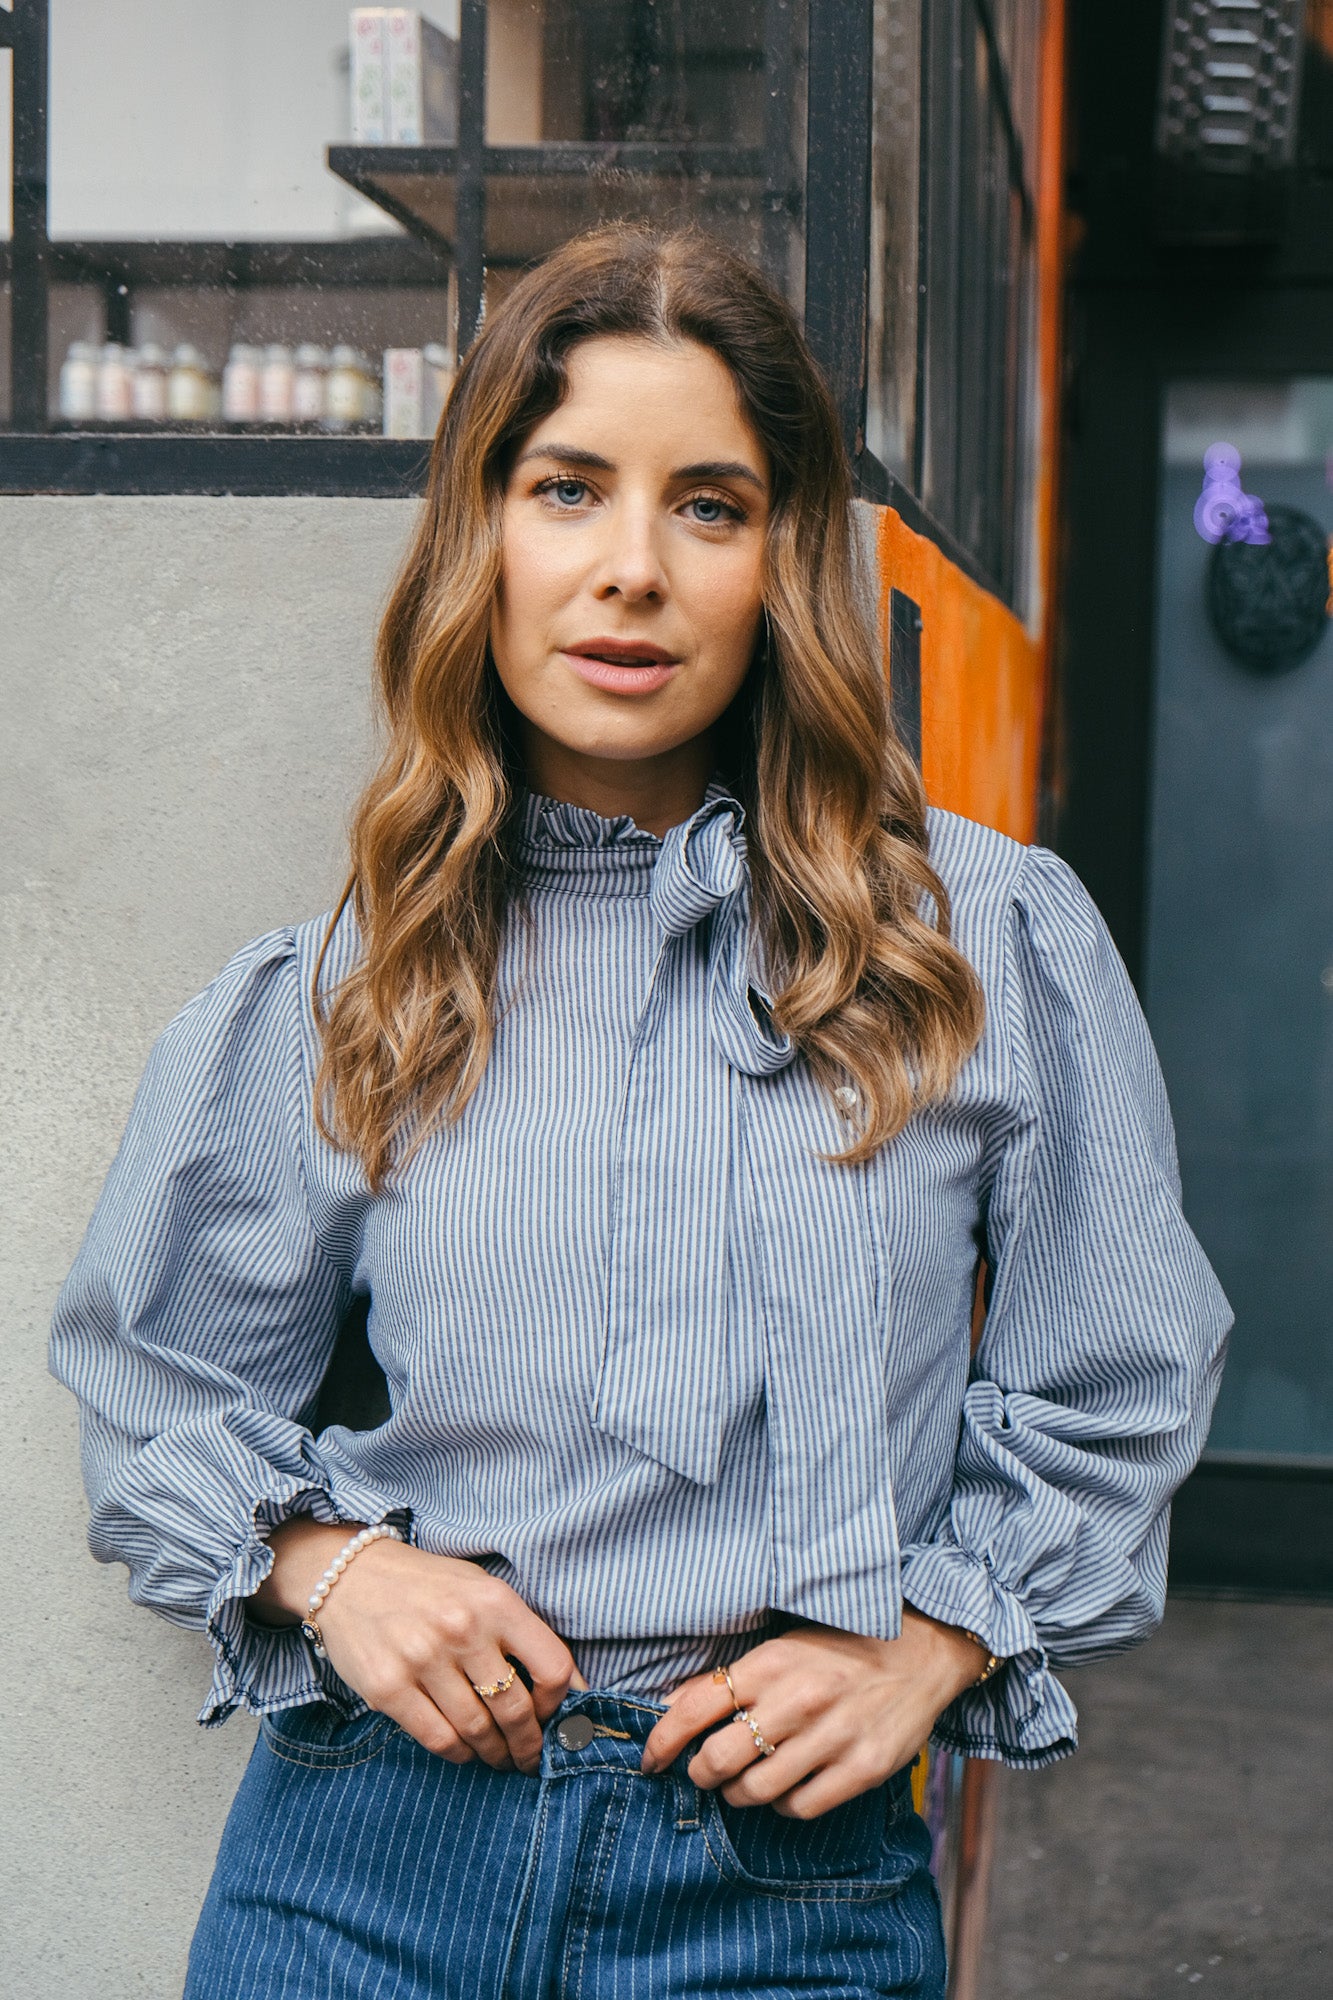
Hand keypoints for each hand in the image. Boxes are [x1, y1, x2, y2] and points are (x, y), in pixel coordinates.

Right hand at [253, 1519, 585, 1773]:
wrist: (351, 1576)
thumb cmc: (428, 1587)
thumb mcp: (481, 1589)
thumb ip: (521, 1632)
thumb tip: (569, 1687)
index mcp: (495, 1601)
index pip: (552, 1667)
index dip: (561, 1704)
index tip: (554, 1717)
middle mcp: (462, 1628)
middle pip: (516, 1709)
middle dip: (528, 1743)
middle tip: (529, 1757)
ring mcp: (422, 1658)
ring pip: (477, 1730)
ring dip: (494, 1753)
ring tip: (498, 1757)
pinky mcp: (388, 1687)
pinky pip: (438, 1739)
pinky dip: (459, 1754)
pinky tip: (464, 1750)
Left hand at [640, 1611, 987, 1818]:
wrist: (922, 1650)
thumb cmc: (843, 1646)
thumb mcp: (783, 1646)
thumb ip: (733, 1678)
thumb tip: (672, 1706)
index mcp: (772, 1662)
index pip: (694, 1707)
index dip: (662, 1740)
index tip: (652, 1760)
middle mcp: (799, 1699)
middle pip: (718, 1760)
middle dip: (700, 1773)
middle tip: (703, 1771)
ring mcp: (833, 1737)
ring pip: (755, 1792)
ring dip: (739, 1794)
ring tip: (745, 1781)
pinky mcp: (863, 1768)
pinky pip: (799, 1808)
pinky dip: (783, 1806)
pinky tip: (788, 1786)